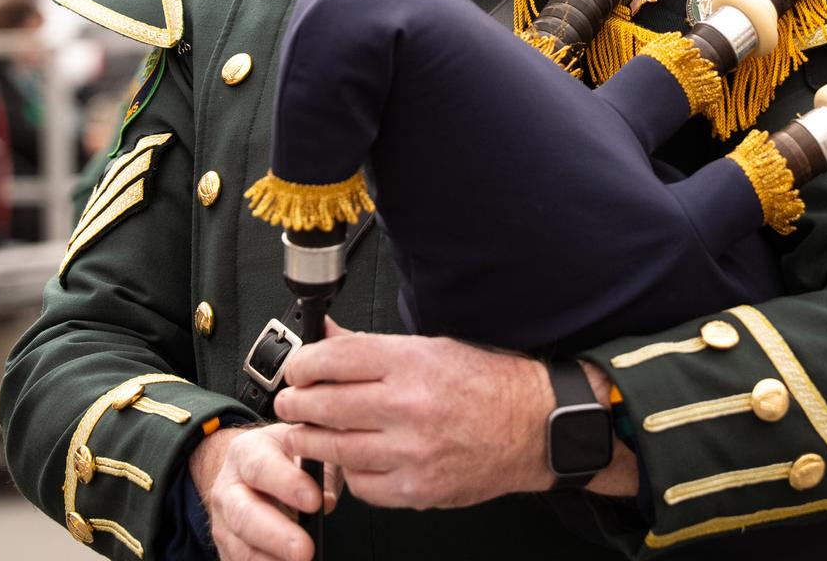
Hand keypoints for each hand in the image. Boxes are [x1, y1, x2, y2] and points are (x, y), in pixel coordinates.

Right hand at [190, 423, 339, 560]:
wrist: (249, 469)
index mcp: (246, 451)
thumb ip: (318, 469)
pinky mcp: (226, 546)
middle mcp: (227, 487)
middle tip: (306, 549)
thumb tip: (327, 501)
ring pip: (240, 545)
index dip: (287, 485)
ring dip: (270, 559)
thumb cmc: (284, 456)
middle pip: (245, 514)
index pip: (261, 468)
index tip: (315, 501)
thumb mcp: (302, 447)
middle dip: (277, 535)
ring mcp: (222, 520)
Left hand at [275, 321, 638, 507]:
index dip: (302, 365)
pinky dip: (349, 473)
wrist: (535, 426)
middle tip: (290, 403)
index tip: (296, 370)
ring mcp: (412, 451)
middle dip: (295, 404)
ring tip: (305, 433)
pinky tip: (352, 460)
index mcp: (413, 363)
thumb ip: (372, 348)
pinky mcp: (418, 489)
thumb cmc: (488, 383)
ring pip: (335, 449)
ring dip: (309, 441)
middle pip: (324, 405)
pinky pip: (362, 485)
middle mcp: (410, 406)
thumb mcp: (431, 348)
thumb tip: (326, 337)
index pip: (333, 359)